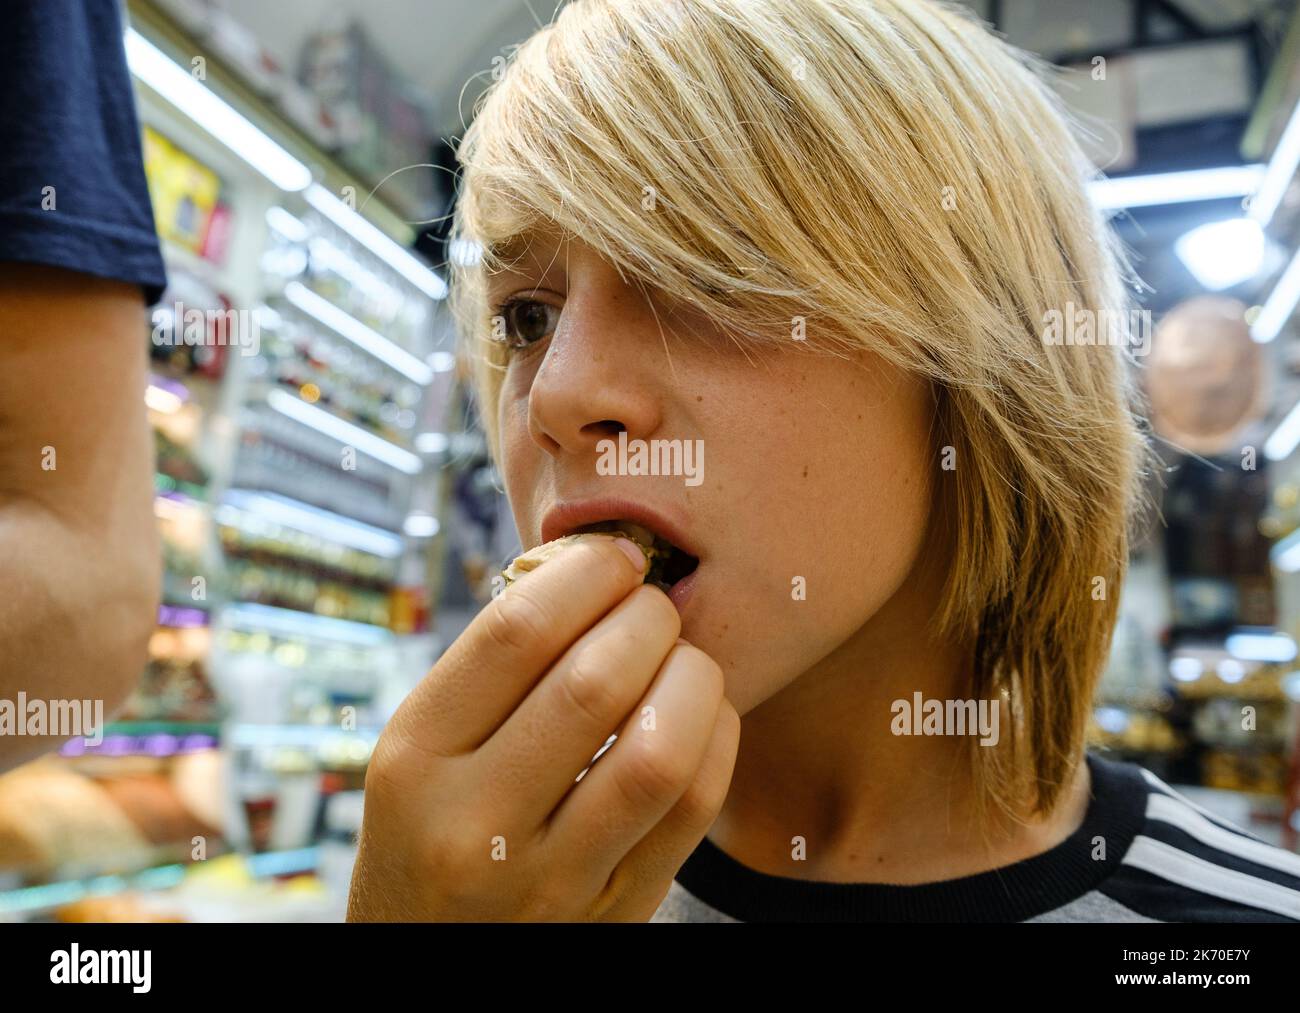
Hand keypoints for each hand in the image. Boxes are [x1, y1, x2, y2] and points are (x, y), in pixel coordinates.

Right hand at [347, 535, 739, 920]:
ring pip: (660, 749)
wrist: (428, 965)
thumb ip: (490, 672)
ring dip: (692, 677)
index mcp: (414, 760)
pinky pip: (693, 808)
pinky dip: (717, 738)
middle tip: (652, 606)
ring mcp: (549, 880)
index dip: (585, 574)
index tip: (615, 556)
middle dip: (646, 618)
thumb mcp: (421, 753)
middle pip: (596, 681)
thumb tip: (596, 572)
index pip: (516, 634)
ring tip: (681, 658)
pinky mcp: (616, 912)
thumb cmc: (431, 831)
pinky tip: (703, 715)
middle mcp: (474, 825)